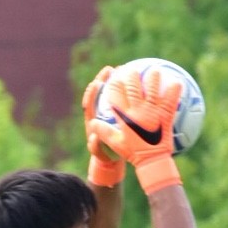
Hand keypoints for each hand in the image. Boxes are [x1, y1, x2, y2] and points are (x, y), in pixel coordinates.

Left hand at [82, 66, 123, 187]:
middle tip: (111, 69)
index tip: (96, 84)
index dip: (91, 93)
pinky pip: (124, 98)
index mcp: (94, 120)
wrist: (113, 157)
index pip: (90, 103)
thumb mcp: (101, 152)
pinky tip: (138, 82)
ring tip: (124, 69)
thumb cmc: (106, 155)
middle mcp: (100, 113)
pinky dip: (129, 90)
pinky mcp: (121, 112)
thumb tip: (93, 137)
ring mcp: (111, 111)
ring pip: (113, 93)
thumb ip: (95, 146)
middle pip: (100, 93)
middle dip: (104, 79)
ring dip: (117, 81)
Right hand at [89, 67, 181, 193]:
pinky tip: (178, 82)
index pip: (115, 95)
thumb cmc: (133, 153)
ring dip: (153, 78)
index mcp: (125, 117)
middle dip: (131, 76)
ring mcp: (153, 112)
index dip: (113, 83)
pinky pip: (171, 100)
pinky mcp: (165, 116)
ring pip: (152, 89)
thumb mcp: (116, 143)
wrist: (152, 161)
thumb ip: (104, 132)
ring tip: (154, 70)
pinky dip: (174, 91)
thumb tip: (93, 123)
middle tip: (131, 69)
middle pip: (133, 87)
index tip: (113, 76)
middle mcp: (138, 111)